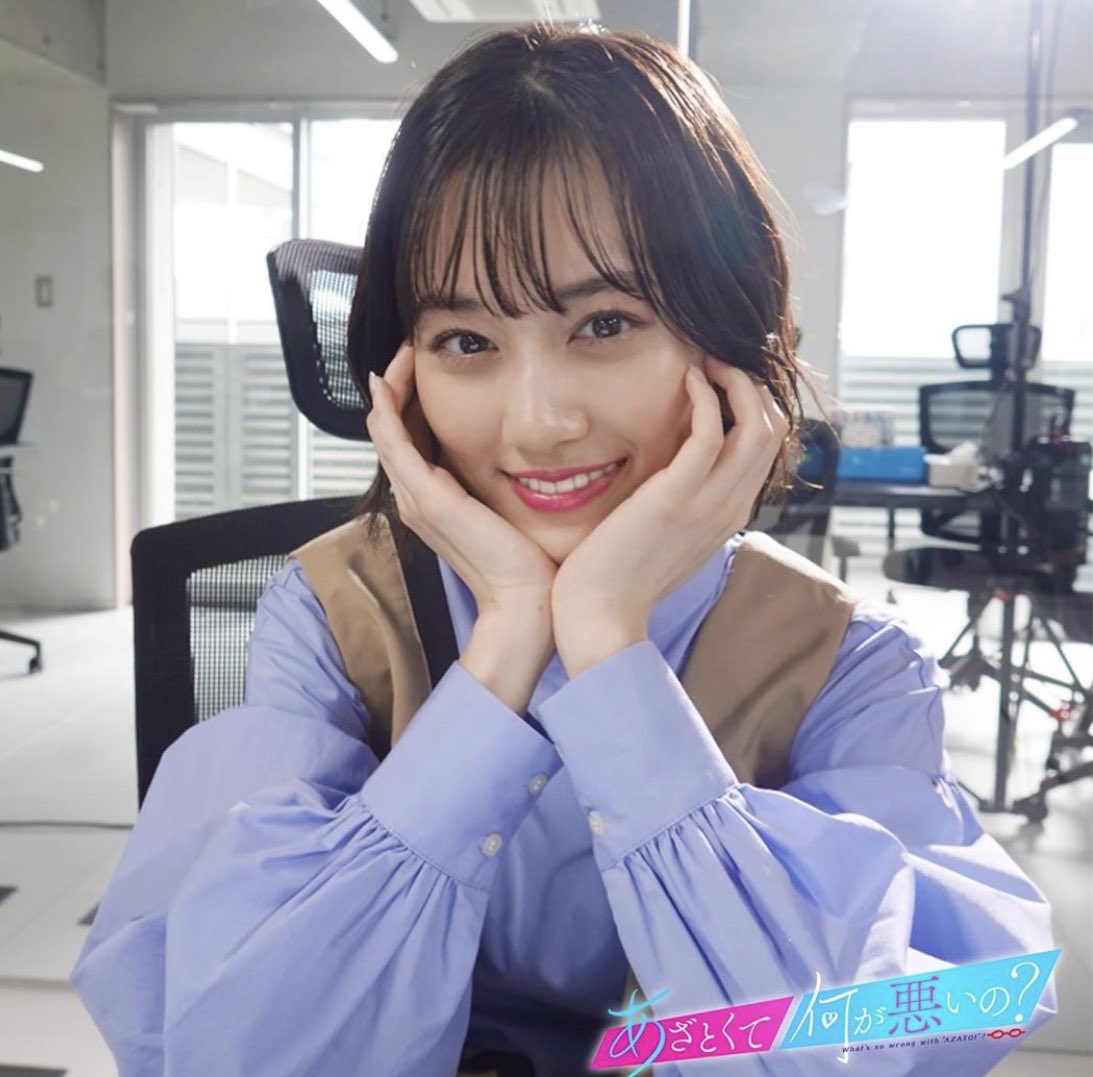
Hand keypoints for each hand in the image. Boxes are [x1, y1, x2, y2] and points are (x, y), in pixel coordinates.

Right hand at [365, 340, 559, 622]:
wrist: (527, 600)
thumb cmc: (527, 561)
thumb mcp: (508, 508)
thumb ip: (500, 479)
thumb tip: (518, 448)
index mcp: (432, 500)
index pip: (408, 439)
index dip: (410, 400)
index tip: (428, 366)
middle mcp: (415, 498)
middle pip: (390, 430)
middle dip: (397, 386)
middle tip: (410, 348)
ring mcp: (415, 498)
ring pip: (385, 430)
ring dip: (390, 388)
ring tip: (403, 354)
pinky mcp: (426, 499)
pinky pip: (392, 442)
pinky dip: (387, 408)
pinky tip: (390, 379)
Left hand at [551, 355, 788, 669]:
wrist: (600, 616)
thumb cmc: (620, 575)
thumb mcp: (666, 535)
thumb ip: (681, 502)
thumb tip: (675, 473)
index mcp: (730, 513)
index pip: (768, 447)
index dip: (755, 404)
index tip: (725, 377)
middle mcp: (731, 506)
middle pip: (774, 431)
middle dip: (753, 384)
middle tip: (719, 359)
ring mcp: (709, 503)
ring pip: (757, 427)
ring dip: (737, 382)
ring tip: (707, 361)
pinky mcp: (676, 497)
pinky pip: (709, 432)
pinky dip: (705, 395)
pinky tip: (687, 377)